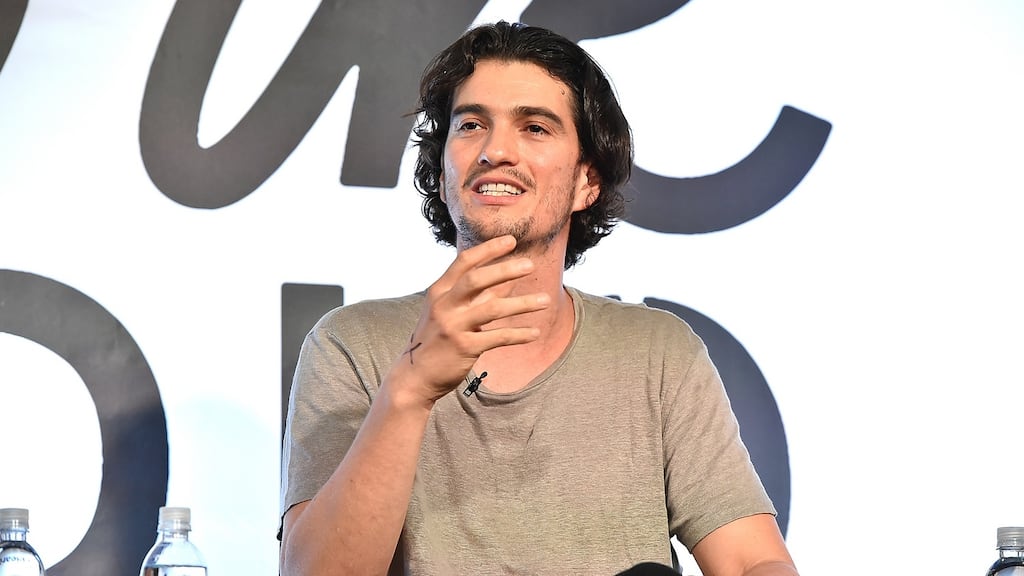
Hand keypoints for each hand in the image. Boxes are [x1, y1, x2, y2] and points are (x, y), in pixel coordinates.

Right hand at [391, 235, 548, 404]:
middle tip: (530, 264)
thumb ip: (477, 295)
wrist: (416, 375)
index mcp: (440, 292)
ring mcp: (453, 326)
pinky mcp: (464, 348)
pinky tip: (534, 332)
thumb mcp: (449, 311)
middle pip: (477, 280)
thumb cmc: (437, 339)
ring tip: (545, 300)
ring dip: (522, 303)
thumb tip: (508, 279)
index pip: (464, 262)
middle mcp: (444, 305)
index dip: (488, 249)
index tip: (511, 240)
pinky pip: (498, 337)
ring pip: (493, 309)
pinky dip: (519, 334)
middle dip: (505, 269)